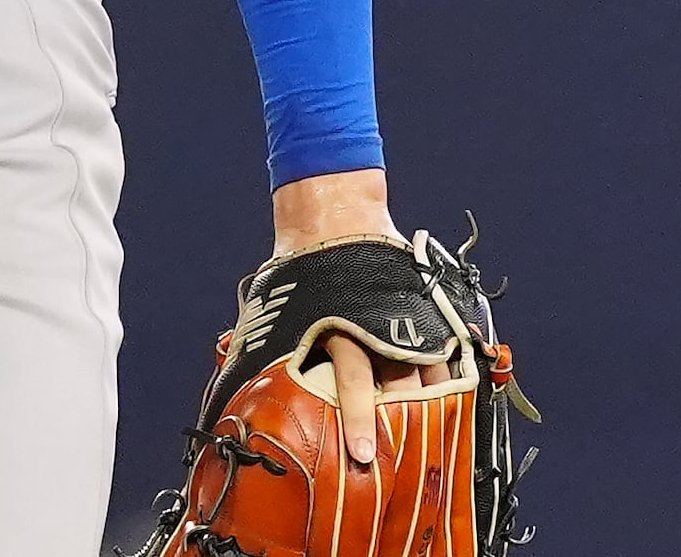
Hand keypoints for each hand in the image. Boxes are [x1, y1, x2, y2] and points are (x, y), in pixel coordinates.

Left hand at [271, 168, 435, 470]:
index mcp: (337, 330)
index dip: (358, 424)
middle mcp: (376, 329)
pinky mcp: (423, 313)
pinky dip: (448, 381)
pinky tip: (451, 405)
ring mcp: (405, 321)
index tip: (363, 456)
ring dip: (429, 411)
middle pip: (396, 390)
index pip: (352, 387)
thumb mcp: (278, 310)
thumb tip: (228, 393)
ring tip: (433, 443)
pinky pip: (444, 355)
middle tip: (400, 463)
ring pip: (425, 376)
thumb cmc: (302, 269)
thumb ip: (264, 350)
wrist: (336, 218)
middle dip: (398, 428)